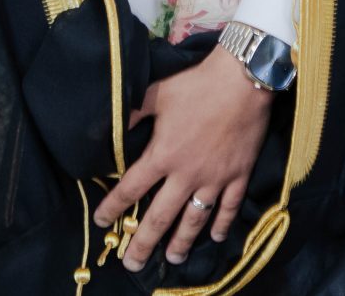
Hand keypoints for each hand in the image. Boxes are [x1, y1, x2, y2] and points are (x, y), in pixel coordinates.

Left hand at [93, 47, 272, 270]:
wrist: (243, 80)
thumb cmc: (197, 84)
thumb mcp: (158, 94)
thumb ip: (134, 112)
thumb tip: (113, 123)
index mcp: (162, 155)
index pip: (130, 189)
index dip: (113, 207)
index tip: (101, 221)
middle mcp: (186, 174)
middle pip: (160, 217)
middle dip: (143, 242)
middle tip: (132, 263)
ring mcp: (214, 178)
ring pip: (194, 219)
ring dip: (182, 241)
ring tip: (173, 258)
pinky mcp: (238, 175)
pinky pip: (229, 206)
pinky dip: (222, 224)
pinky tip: (216, 237)